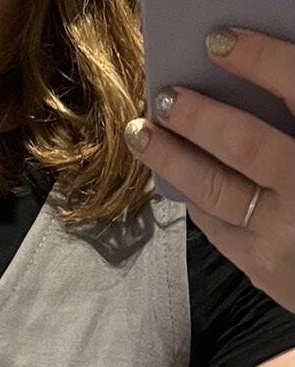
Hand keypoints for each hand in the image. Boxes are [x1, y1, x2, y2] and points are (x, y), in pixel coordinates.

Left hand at [124, 27, 294, 312]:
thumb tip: (253, 79)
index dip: (257, 60)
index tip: (218, 41)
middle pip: (243, 144)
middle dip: (197, 115)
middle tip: (166, 95)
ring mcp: (281, 235)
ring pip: (214, 190)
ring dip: (171, 157)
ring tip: (143, 133)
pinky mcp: (260, 267)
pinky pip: (215, 224)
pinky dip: (193, 194)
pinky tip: (175, 174)